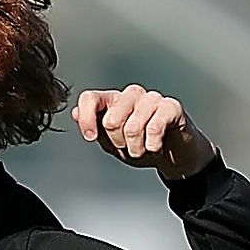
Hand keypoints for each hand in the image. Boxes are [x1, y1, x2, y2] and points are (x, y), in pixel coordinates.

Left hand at [73, 86, 215, 180]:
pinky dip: (152, 145)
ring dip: (137, 148)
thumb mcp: (113, 143)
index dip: (86, 118)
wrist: (174, 153)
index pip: (90, 98)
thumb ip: (95, 129)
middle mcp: (131, 95)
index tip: (91, 137)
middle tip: (129, 146)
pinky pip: (154, 128)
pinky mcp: (170, 107)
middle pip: (111, 120)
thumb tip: (75, 113)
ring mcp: (151, 99)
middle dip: (118, 142)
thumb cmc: (143, 144)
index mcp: (114, 101)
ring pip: (132, 127)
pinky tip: (156, 146)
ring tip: (144, 149)